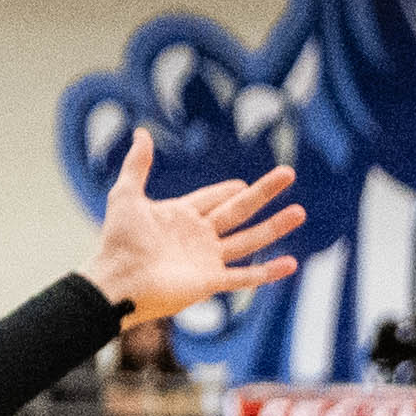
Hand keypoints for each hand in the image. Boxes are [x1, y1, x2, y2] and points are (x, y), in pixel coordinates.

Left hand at [79, 132, 305, 329]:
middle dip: (264, 193)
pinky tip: (291, 263)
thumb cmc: (118, 242)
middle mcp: (198, 238)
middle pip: (238, 212)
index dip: (228, 190)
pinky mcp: (209, 282)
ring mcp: (206, 260)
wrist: (116, 282)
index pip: (213, 199)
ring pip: (248, 241)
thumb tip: (141, 132)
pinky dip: (268, 272)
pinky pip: (244, 278)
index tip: (244, 183)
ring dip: (274, 227)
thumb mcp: (125, 196)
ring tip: (299, 212)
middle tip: (288, 174)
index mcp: (181, 217)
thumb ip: (136, 165)